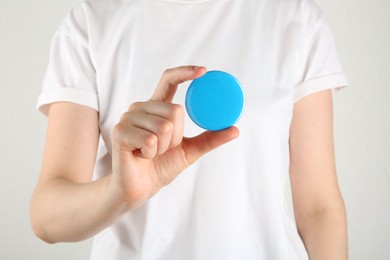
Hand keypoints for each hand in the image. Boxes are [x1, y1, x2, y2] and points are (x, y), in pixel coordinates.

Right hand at [109, 66, 238, 209]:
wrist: (140, 188)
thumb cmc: (161, 167)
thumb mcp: (189, 150)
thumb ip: (209, 138)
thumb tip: (235, 129)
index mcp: (156, 107)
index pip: (169, 80)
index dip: (185, 72)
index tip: (204, 71)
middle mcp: (141, 108)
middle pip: (175, 110)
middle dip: (177, 137)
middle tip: (163, 148)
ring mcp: (128, 118)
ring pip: (164, 126)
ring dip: (163, 147)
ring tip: (151, 153)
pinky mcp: (120, 132)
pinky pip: (150, 140)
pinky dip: (152, 153)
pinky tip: (141, 156)